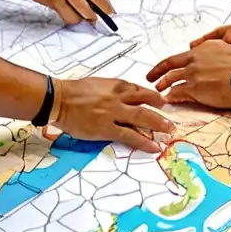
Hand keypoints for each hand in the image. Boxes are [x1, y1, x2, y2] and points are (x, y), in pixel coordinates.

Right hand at [14, 0, 114, 25]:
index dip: (105, 5)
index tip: (110, 11)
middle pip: (89, 7)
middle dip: (96, 15)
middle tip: (99, 18)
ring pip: (78, 14)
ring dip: (83, 18)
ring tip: (84, 17)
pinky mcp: (51, 1)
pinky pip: (65, 15)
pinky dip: (70, 17)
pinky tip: (71, 15)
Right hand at [54, 78, 173, 152]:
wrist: (60, 99)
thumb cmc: (75, 91)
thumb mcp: (98, 84)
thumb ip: (113, 90)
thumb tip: (123, 96)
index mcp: (116, 85)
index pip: (140, 90)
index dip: (153, 97)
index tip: (161, 102)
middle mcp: (119, 98)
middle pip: (146, 103)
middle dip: (161, 111)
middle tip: (171, 120)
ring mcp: (114, 113)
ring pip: (142, 118)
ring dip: (158, 125)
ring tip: (169, 132)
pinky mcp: (107, 128)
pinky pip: (130, 136)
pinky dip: (144, 142)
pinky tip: (153, 147)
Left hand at [147, 40, 230, 109]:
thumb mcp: (224, 47)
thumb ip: (209, 47)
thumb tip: (199, 48)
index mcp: (200, 50)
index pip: (178, 56)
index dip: (167, 63)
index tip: (162, 67)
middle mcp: (193, 60)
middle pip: (169, 65)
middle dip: (156, 72)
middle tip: (149, 77)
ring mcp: (192, 74)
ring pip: (171, 79)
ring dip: (162, 84)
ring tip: (157, 89)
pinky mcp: (194, 89)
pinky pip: (177, 92)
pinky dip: (171, 96)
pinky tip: (168, 99)